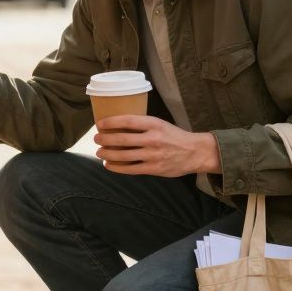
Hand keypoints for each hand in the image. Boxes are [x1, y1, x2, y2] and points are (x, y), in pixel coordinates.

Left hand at [93, 114, 221, 176]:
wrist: (195, 152)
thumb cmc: (174, 136)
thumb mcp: (160, 124)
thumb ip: (142, 125)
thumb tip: (117, 125)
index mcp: (154, 124)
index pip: (128, 121)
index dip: (111, 122)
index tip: (100, 123)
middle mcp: (153, 139)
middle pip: (122, 140)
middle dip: (105, 139)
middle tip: (96, 139)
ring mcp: (153, 155)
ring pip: (123, 156)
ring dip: (107, 154)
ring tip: (100, 152)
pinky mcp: (154, 169)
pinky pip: (130, 169)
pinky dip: (117, 167)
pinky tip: (109, 165)